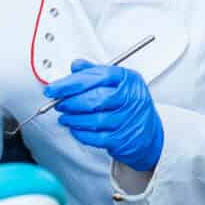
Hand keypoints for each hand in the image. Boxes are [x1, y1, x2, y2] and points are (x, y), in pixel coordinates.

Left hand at [47, 59, 164, 171]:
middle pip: (95, 98)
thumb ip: (96, 72)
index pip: (98, 76)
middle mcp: (131, 99)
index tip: (55, 88)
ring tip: (64, 116)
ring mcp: (127, 120)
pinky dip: (81, 133)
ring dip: (73, 119)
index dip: (72, 82)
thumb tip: (76, 66)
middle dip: (70, 101)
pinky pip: (95, 137)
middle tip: (57, 102)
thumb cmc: (130, 104)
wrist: (149, 133)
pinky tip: (75, 128)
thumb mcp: (119, 82)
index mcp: (129, 79)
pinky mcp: (121, 139)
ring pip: (94, 119)